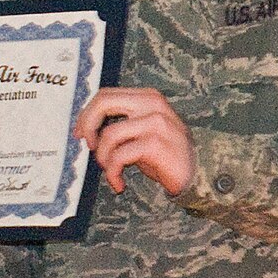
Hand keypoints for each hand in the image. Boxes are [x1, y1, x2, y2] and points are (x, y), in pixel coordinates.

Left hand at [74, 86, 194, 196]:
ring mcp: (155, 123)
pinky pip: (119, 156)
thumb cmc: (165, 155)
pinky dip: (112, 173)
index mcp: (147, 97)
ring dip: (102, 158)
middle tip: (89, 147)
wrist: (197, 173)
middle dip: (87, 126)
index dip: (87, 114)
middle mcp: (152, 104)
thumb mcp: (143, 130)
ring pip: (109, 135)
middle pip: (103, 103)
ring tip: (110, 170)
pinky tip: (119, 183)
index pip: (106, 95)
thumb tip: (87, 128)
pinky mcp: (155, 144)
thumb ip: (122, 123)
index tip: (80, 133)